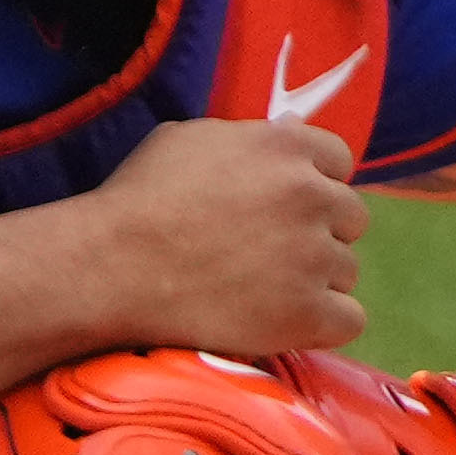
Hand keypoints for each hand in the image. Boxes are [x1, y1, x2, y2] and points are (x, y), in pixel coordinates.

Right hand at [71, 115, 368, 364]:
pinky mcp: (307, 313)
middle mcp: (313, 196)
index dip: (311, 185)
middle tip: (266, 254)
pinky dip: (321, 325)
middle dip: (316, 234)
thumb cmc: (138, 199)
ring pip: (345, 270)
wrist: (107, 269)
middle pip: (349, 218)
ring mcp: (314, 256)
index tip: (280, 208)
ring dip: (313, 281)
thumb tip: (291, 129)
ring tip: (258, 291)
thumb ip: (250, 138)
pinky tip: (285, 323)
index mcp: (289, 148)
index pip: (338, 163)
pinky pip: (348, 320)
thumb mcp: (190, 140)